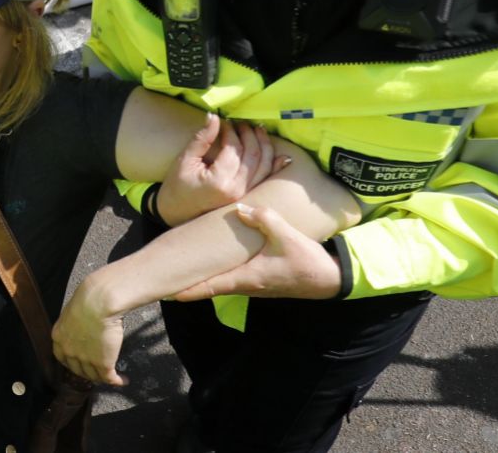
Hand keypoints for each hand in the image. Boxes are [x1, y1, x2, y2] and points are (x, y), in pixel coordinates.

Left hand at [52, 283, 126, 385]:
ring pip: (93, 375)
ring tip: (110, 377)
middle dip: (86, 372)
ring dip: (102, 378)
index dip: (72, 363)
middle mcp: (69, 351)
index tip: (78, 364)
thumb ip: (76, 322)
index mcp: (59, 336)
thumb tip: (84, 323)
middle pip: (77, 369)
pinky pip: (109, 378)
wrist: (99, 302)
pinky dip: (117, 381)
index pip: (62, 357)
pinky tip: (122, 380)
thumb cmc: (90, 299)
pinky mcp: (102, 364)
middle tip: (95, 372)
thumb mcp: (74, 311)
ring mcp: (85, 359)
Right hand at [157, 115, 287, 225]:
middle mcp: (236, 189)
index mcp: (219, 180)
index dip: (231, 130)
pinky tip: (282, 155)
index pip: (233, 148)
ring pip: (264, 165)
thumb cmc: (177, 185)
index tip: (224, 122)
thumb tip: (214, 116)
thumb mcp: (185, 160)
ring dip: (264, 145)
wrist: (177, 212)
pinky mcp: (246, 195)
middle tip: (240, 123)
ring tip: (257, 129)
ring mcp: (244, 194)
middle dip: (249, 134)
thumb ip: (202, 138)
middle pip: (253, 155)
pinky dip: (274, 165)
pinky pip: (265, 178)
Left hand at [171, 204, 342, 301]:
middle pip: (211, 287)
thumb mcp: (286, 235)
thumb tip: (239, 206)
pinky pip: (233, 279)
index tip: (168, 292)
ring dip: (204, 279)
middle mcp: (246, 286)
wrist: (330, 278)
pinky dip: (219, 275)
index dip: (188, 290)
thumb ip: (263, 218)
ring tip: (185, 270)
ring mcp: (254, 286)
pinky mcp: (261, 281)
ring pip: (222, 283)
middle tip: (167, 279)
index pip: (210, 287)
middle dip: (190, 284)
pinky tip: (214, 264)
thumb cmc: (307, 260)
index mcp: (247, 278)